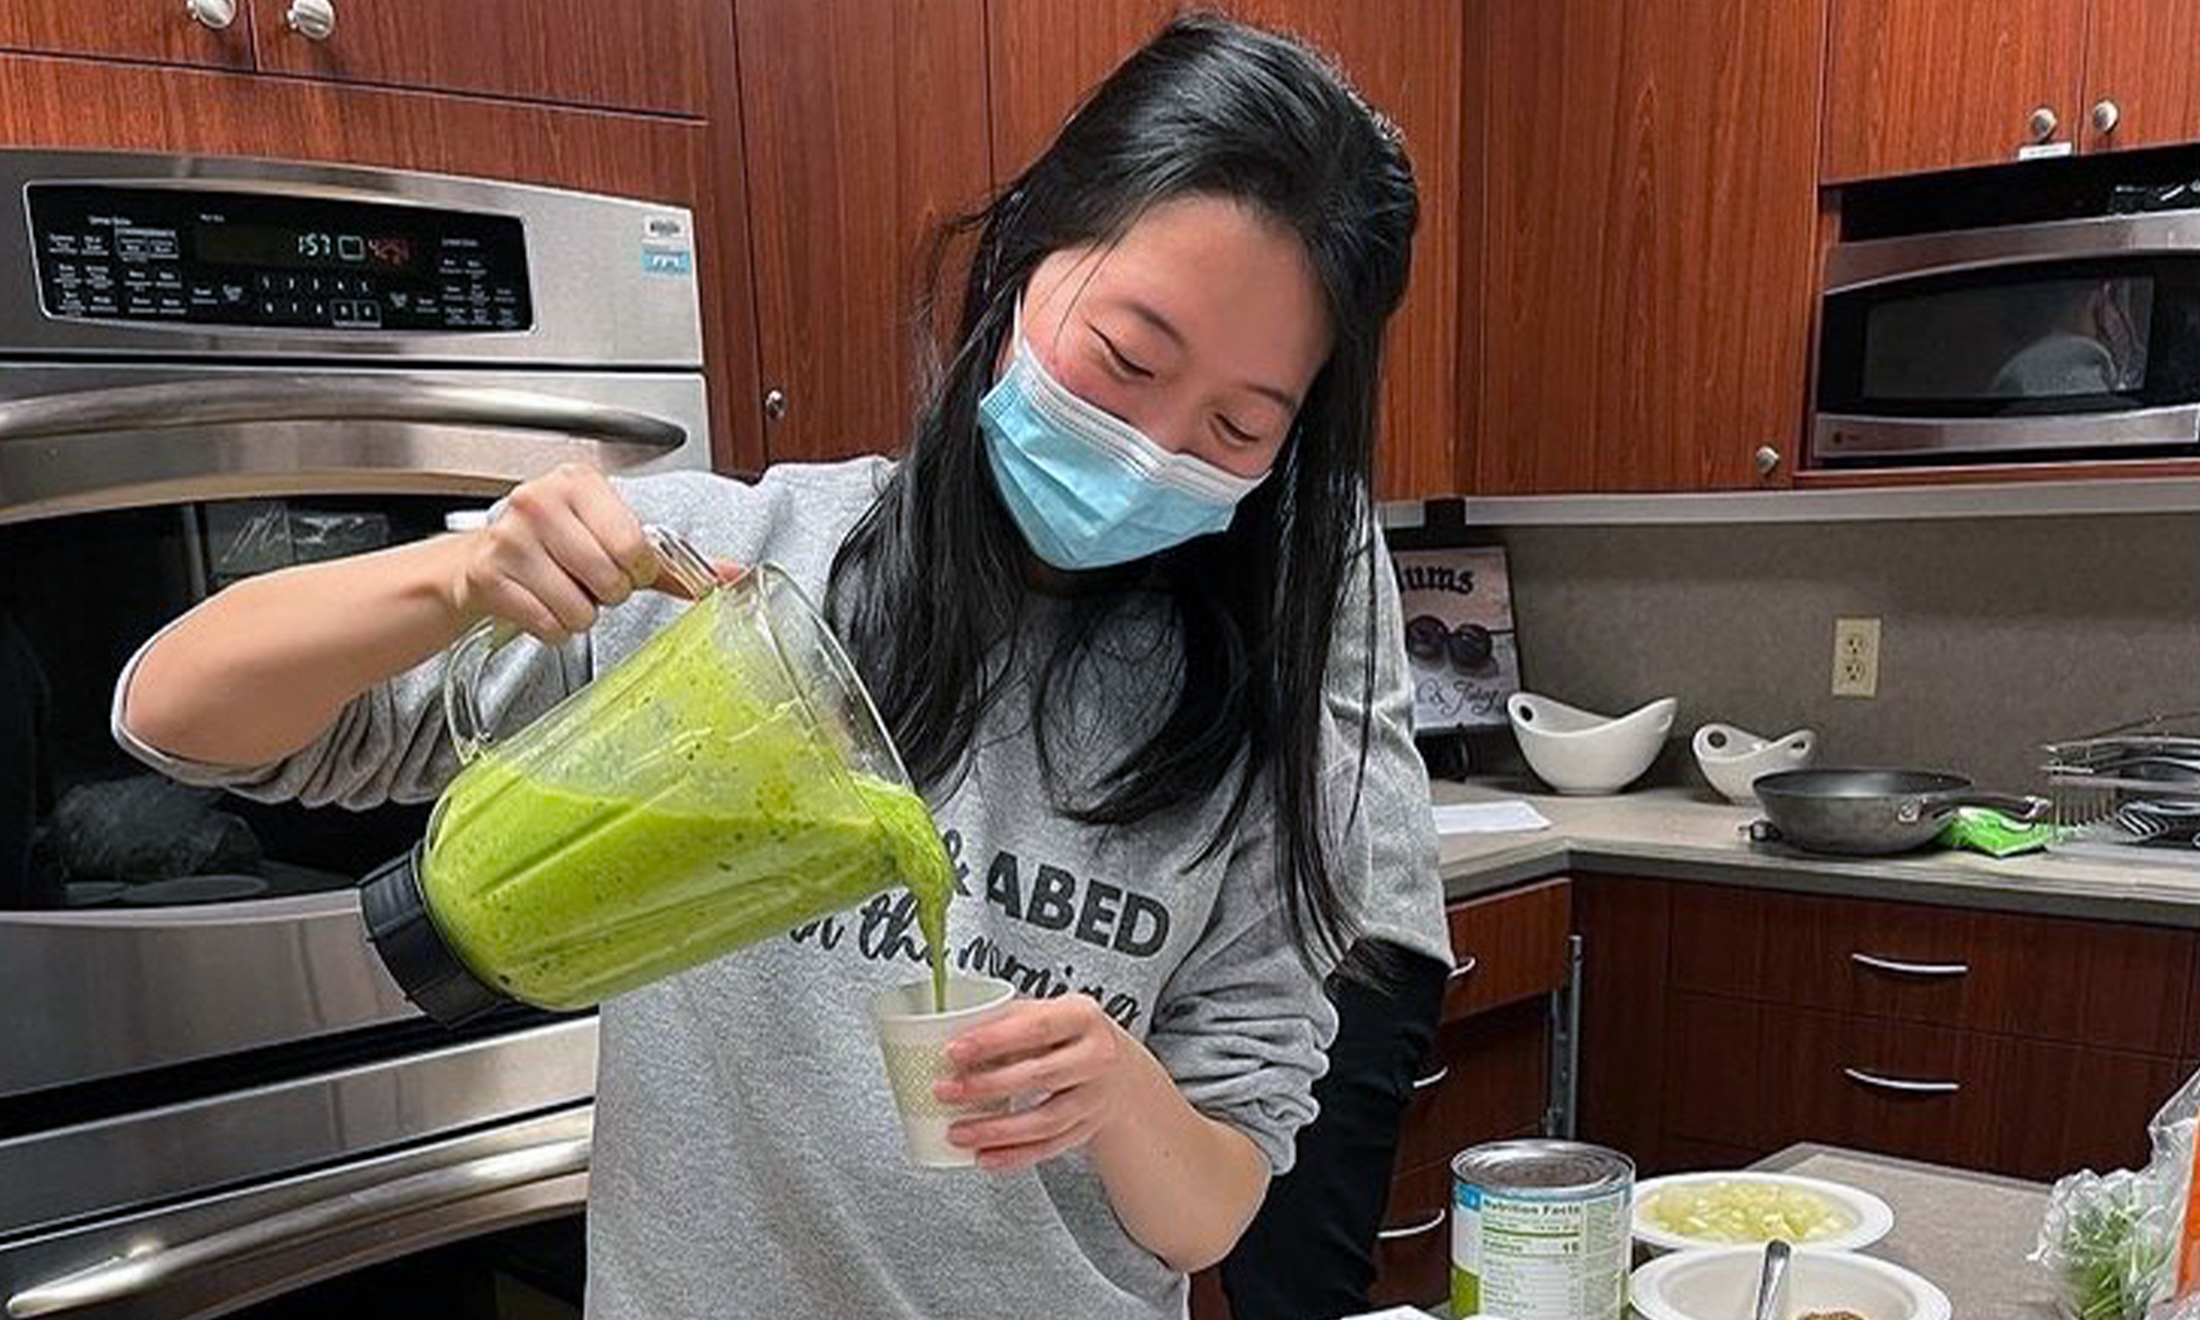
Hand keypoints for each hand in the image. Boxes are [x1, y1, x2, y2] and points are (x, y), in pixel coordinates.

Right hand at [448, 463, 731, 643]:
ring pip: (579, 610)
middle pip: (610, 582)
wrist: (485, 559)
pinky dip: (552, 628)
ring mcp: (511, 538)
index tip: (624, 566)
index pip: (635, 545)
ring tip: (561, 590)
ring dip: (578, 614)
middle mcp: (541, 502)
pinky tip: (539, 603)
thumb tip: (732, 576)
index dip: (637, 570)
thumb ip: (672, 561)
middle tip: (587, 580)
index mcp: (580, 484)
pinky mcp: (489, 576)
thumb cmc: (555, 545)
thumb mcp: (612, 538)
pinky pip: (548, 626)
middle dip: (607, 594)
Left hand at [937, 996, 1136, 1171]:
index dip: (993, 1040)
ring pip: (1045, 1120)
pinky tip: (984, 1157)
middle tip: (944, 1092)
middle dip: (986, 1087)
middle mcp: (1096, 1056)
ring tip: (957, 1132)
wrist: (1118, 1067)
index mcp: (1082, 1017)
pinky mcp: (1089, 1128)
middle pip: (1040, 1076)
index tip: (953, 1051)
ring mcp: (1095, 1097)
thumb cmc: (1066, 1035)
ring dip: (996, 1130)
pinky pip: (1049, 1147)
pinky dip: (1015, 1156)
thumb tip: (946, 1034)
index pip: (1037, 1027)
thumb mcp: (1046, 1012)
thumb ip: (1004, 1021)